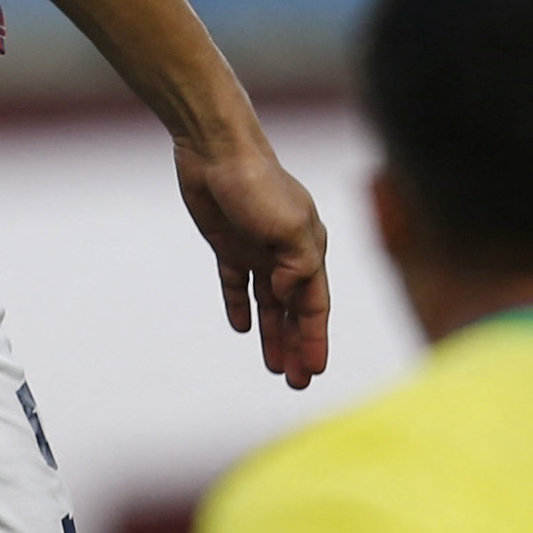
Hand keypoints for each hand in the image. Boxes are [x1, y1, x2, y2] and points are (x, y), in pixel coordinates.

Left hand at [178, 132, 330, 388]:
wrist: (216, 149)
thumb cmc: (258, 183)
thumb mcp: (289, 226)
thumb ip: (297, 265)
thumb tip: (287, 295)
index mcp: (310, 250)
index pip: (315, 305)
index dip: (315, 339)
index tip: (316, 370)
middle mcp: (286, 253)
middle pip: (294, 311)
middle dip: (297, 346)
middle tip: (298, 383)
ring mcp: (256, 249)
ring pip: (268, 303)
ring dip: (272, 334)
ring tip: (274, 367)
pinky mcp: (227, 244)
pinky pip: (235, 283)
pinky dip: (239, 304)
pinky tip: (241, 328)